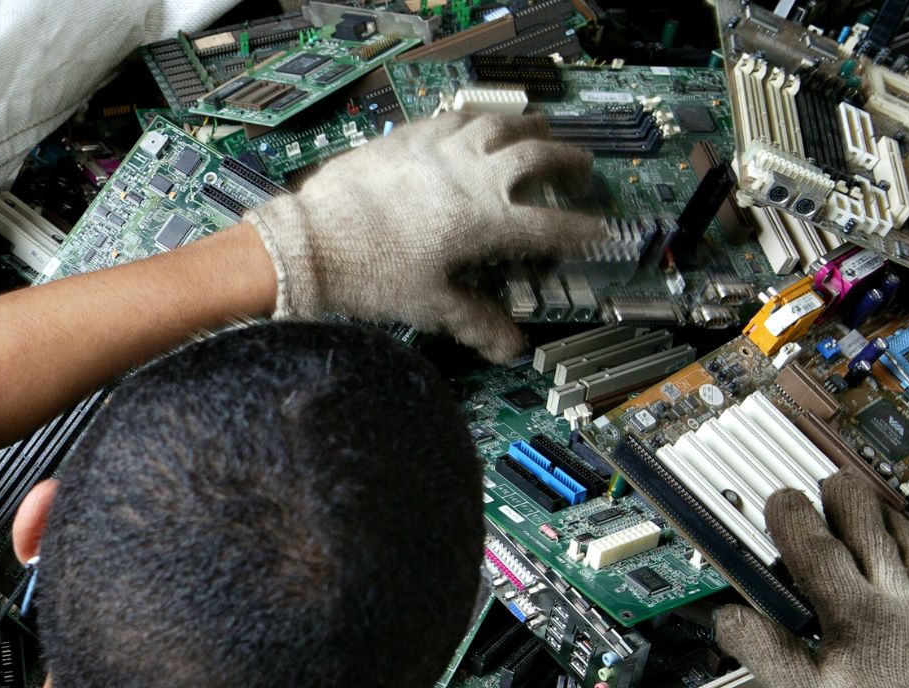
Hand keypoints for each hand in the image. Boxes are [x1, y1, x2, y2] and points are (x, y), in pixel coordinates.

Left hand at [242, 111, 604, 361]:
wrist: (312, 242)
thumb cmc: (368, 275)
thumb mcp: (428, 303)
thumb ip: (475, 322)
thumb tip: (509, 349)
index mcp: (485, 221)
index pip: (551, 226)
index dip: (581, 231)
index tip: (596, 232)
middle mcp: (472, 176)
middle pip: (538, 156)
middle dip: (567, 162)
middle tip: (580, 168)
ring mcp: (441, 149)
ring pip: (500, 124)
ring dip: (528, 128)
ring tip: (540, 131)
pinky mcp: (409, 136)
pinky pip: (455, 118)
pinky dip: (477, 120)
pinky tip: (477, 124)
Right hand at [715, 470, 908, 687]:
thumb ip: (764, 651)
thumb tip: (730, 621)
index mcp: (857, 618)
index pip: (818, 549)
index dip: (795, 518)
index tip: (782, 500)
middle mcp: (903, 606)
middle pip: (874, 530)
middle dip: (848, 499)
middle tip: (831, 482)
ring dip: (892, 516)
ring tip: (875, 503)